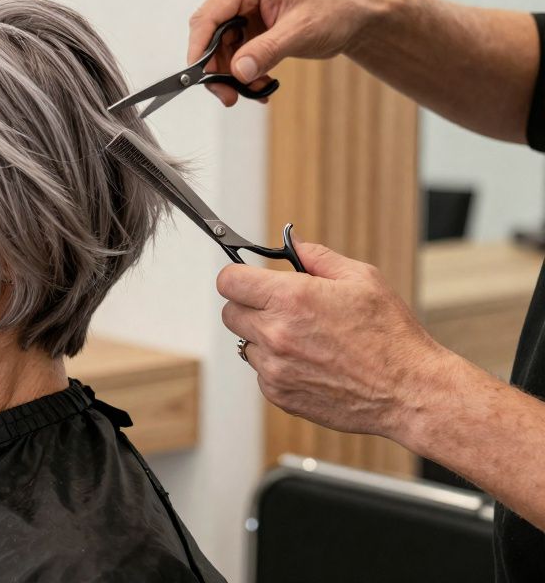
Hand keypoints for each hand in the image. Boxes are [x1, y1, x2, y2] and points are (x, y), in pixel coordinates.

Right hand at [190, 0, 387, 105]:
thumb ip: (266, 51)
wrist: (357, 13)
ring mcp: (242, 10)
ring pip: (220, 51)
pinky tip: (261, 86)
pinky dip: (244, 74)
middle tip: (230, 96)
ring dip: (233, 76)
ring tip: (256, 90)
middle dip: (217, 69)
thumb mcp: (301, 30)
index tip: (198, 78)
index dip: (198, 49)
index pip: (208, 16)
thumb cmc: (335, 8)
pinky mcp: (249, 27)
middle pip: (209, 36)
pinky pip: (235, 55)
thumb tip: (237, 72)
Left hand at [216, 240, 453, 437]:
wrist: (408, 391)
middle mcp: (276, 333)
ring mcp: (274, 367)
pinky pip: (261, 372)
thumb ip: (317, 257)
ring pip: (246, 343)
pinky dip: (278, 366)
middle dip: (250, 305)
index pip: (229, 281)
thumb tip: (292, 243)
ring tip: (306, 339)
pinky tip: (312, 363)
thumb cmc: (390, 336)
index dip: (238, 277)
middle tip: (282, 308)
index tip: (249, 280)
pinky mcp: (279, 394)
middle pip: (230, 312)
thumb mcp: (361, 279)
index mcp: (291, 299)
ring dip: (265, 338)